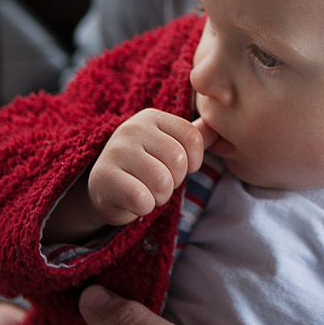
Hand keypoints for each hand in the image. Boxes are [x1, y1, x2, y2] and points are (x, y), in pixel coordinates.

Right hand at [88, 109, 209, 225]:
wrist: (105, 190)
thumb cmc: (145, 168)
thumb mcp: (169, 148)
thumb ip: (195, 138)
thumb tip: (220, 129)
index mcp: (152, 117)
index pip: (192, 138)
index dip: (193, 162)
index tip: (177, 168)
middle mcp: (132, 128)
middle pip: (178, 161)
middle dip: (175, 181)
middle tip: (159, 184)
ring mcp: (115, 151)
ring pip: (162, 181)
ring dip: (160, 196)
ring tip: (147, 191)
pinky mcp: (104, 177)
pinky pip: (141, 198)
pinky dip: (144, 207)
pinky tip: (134, 201)